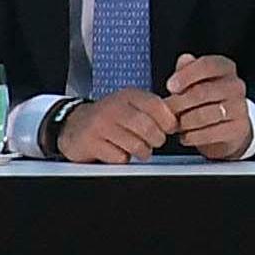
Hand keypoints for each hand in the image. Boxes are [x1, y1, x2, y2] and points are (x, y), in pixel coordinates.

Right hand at [50, 89, 184, 163]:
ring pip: (135, 145)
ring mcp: (101, 125)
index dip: (168, 121)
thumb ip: (154, 109)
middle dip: (156, 140)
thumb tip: (181, 117)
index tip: (169, 128)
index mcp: (128, 96)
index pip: (156, 106)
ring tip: (137, 149)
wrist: (73, 126)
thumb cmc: (110, 118)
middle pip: (148, 128)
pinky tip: (117, 151)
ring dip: (142, 152)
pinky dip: (123, 159)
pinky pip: (119, 157)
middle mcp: (114, 107)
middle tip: (154, 142)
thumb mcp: (130, 105)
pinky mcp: (91, 142)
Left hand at [164, 53, 254, 159]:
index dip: (186, 75)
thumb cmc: (207, 101)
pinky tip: (186, 136)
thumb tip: (184, 59)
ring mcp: (240, 107)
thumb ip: (187, 69)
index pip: (208, 65)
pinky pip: (210, 133)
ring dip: (184, 122)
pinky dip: (192, 136)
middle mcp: (236, 86)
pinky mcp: (239, 128)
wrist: (227, 129)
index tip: (170, 86)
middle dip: (179, 103)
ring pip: (204, 115)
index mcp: (225, 68)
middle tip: (167, 111)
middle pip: (202, 92)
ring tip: (176, 125)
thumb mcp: (195, 82)